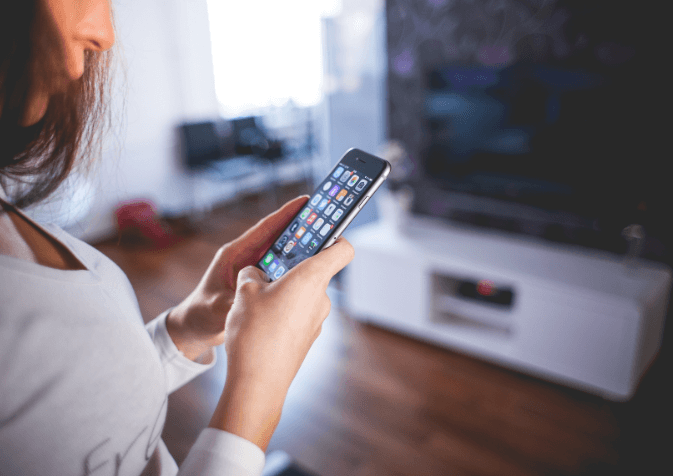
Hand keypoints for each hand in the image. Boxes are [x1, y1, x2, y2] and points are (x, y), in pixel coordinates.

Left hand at [165, 195, 309, 360]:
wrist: (196, 327)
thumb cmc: (201, 314)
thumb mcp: (216, 308)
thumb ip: (233, 301)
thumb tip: (252, 299)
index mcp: (234, 254)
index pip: (264, 229)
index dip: (284, 214)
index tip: (305, 201)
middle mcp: (246, 257)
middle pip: (278, 237)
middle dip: (300, 227)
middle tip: (325, 219)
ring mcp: (253, 268)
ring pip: (282, 252)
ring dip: (301, 247)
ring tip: (326, 241)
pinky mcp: (259, 280)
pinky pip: (282, 269)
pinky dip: (296, 267)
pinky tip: (313, 268)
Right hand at [209, 236, 353, 449]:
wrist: (258, 384)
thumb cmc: (254, 333)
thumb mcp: (244, 292)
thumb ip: (252, 274)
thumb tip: (256, 274)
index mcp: (311, 278)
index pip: (342, 249)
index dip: (335, 236)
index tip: (319, 232)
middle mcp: (321, 298)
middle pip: (315, 270)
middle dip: (291, 267)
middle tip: (267, 268)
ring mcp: (317, 320)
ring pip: (304, 293)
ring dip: (284, 290)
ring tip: (256, 300)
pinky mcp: (308, 336)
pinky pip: (299, 313)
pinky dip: (284, 311)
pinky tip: (261, 321)